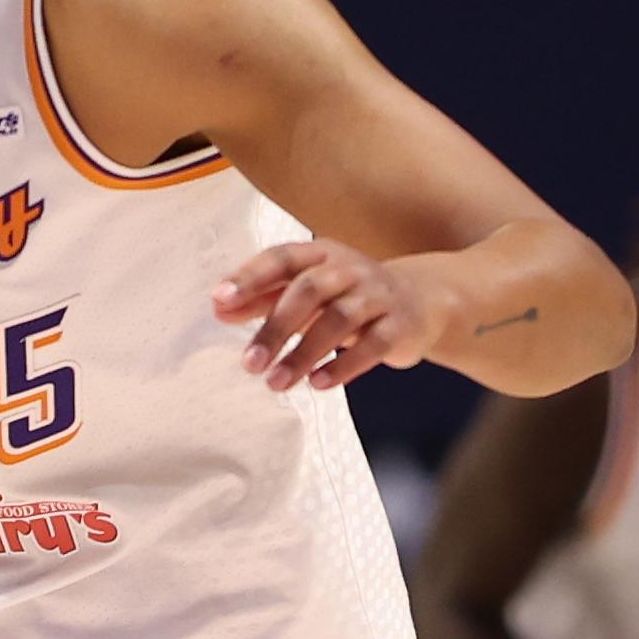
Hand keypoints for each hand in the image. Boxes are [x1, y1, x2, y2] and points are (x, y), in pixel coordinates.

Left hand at [216, 241, 443, 392]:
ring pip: (339, 319)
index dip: (250, 277)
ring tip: (275, 382)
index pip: (282, 259)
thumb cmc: (346, 296)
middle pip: (308, 291)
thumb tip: (217, 307)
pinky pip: (374, 344)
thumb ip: (262, 298)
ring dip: (304, 353)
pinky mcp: (401, 325)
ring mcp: (379, 295)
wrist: (421, 300)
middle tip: (249, 363)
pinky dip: (345, 365)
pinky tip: (318, 383)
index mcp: (321, 255)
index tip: (220, 299)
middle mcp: (351, 269)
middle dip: (275, 327)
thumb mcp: (306, 292)